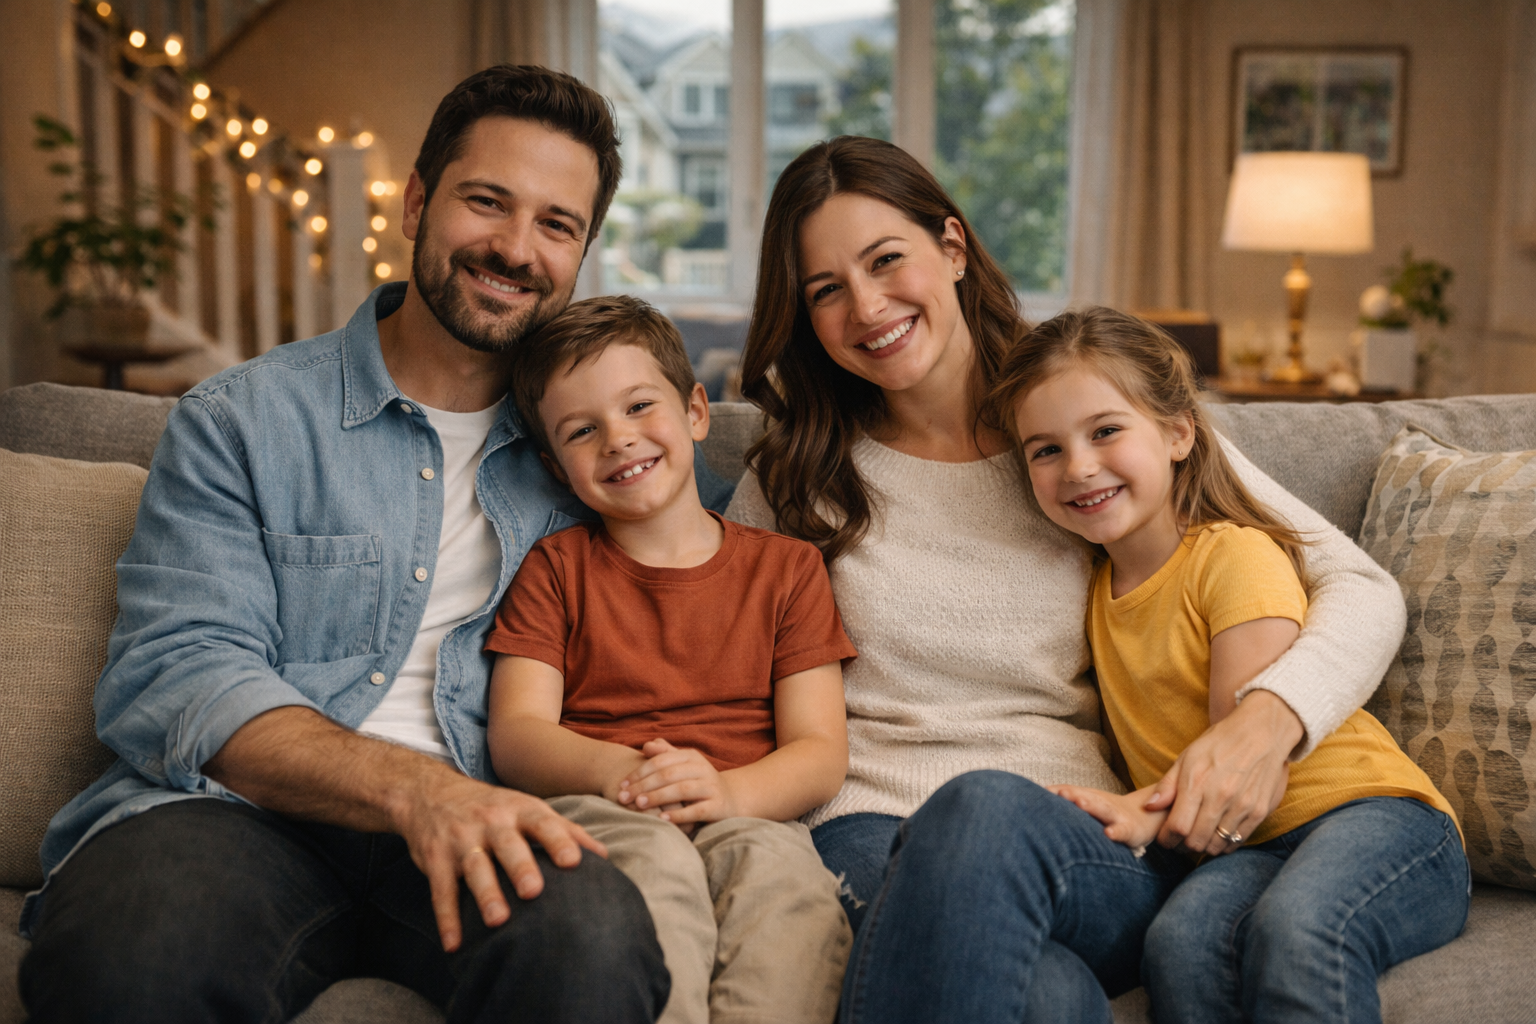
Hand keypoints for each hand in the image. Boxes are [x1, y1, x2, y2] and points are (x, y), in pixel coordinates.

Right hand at [393, 770, 606, 952]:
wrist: (429, 793)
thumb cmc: (492, 807)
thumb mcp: (526, 807)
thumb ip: (564, 829)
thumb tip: (604, 855)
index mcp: (519, 810)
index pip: (542, 823)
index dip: (559, 841)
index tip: (574, 862)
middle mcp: (491, 822)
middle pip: (507, 844)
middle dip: (520, 866)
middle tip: (534, 891)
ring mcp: (461, 839)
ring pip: (475, 866)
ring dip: (486, 894)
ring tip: (499, 921)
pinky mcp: (435, 859)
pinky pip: (441, 889)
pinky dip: (446, 917)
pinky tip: (454, 943)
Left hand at [618, 738, 736, 825]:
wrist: (732, 799)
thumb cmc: (699, 782)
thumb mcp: (684, 765)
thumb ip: (665, 754)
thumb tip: (646, 744)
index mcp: (691, 757)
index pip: (661, 760)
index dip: (640, 772)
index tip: (621, 785)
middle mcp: (703, 769)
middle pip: (669, 774)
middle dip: (643, 786)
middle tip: (623, 797)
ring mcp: (712, 787)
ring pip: (682, 790)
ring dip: (658, 797)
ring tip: (639, 804)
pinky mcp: (718, 806)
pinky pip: (697, 810)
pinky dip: (680, 815)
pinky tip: (663, 819)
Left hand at [1049, 784, 1165, 853]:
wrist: (1143, 817)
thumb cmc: (1107, 812)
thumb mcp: (1087, 802)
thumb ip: (1066, 798)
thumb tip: (1037, 794)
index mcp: (1089, 798)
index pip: (1071, 792)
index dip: (1058, 791)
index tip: (1041, 791)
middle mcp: (1101, 804)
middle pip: (1086, 797)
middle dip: (1072, 794)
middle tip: (1060, 792)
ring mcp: (1116, 816)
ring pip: (1103, 809)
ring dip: (1092, 805)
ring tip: (1081, 803)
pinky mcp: (1130, 830)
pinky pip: (1123, 831)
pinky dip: (1117, 831)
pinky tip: (1109, 833)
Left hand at [1144, 690, 1300, 854]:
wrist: (1260, 733)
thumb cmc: (1219, 743)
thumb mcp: (1186, 757)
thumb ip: (1167, 785)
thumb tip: (1149, 807)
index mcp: (1197, 783)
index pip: (1177, 827)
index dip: (1167, 839)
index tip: (1166, 838)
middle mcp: (1220, 797)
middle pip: (1196, 841)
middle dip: (1183, 846)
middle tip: (1180, 841)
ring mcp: (1242, 806)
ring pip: (1217, 845)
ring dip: (1204, 847)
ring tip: (1198, 838)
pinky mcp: (1259, 811)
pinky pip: (1238, 841)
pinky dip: (1225, 844)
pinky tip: (1218, 834)